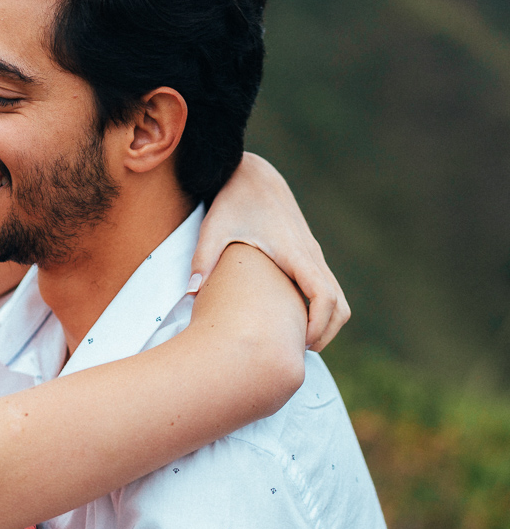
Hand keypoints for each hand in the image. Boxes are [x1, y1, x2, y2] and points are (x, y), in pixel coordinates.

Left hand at [189, 153, 349, 350]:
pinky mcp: (308, 254)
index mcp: (293, 251)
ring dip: (326, 323)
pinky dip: (321, 309)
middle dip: (326, 333)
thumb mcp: (214, 226)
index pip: (323, 295)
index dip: (318, 325)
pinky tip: (292, 320)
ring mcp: (313, 254)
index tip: (300, 344)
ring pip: (338, 298)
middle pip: (340, 304)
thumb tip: (190, 292)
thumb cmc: (233, 201)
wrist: (253, 176)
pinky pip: (327, 288)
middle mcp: (310, 254)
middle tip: (298, 353)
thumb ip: (203, 258)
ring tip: (297, 342)